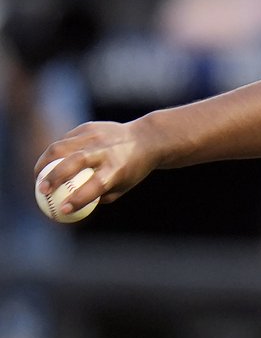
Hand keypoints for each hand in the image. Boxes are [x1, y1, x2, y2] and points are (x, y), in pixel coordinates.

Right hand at [33, 119, 161, 217]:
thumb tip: (73, 207)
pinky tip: (48, 162)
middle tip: (42, 191)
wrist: (146, 139)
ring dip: (44, 162)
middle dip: (53, 178)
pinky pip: (65, 140)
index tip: (62, 210)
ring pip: (62, 147)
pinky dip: (55, 152)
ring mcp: (95, 137)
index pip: (94, 186)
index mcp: (117, 169)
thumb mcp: (123, 186)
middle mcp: (105, 151)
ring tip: (38, 176)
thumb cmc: (132, 169)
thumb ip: (100, 196)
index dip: (77, 199)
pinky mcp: (88, 127)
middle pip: (73, 163)